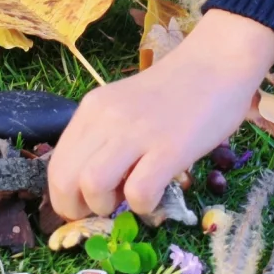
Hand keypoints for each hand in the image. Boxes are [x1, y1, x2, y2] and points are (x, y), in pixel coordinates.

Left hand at [47, 9, 273, 219]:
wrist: (217, 62)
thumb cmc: (175, 90)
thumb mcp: (125, 106)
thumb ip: (106, 137)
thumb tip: (95, 187)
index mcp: (92, 109)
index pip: (56, 164)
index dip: (64, 197)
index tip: (86, 206)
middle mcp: (106, 118)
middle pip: (64, 179)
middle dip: (77, 209)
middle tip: (104, 210)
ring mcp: (137, 132)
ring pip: (92, 186)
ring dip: (106, 207)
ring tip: (129, 199)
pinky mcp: (170, 147)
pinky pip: (139, 193)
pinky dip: (143, 206)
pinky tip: (157, 195)